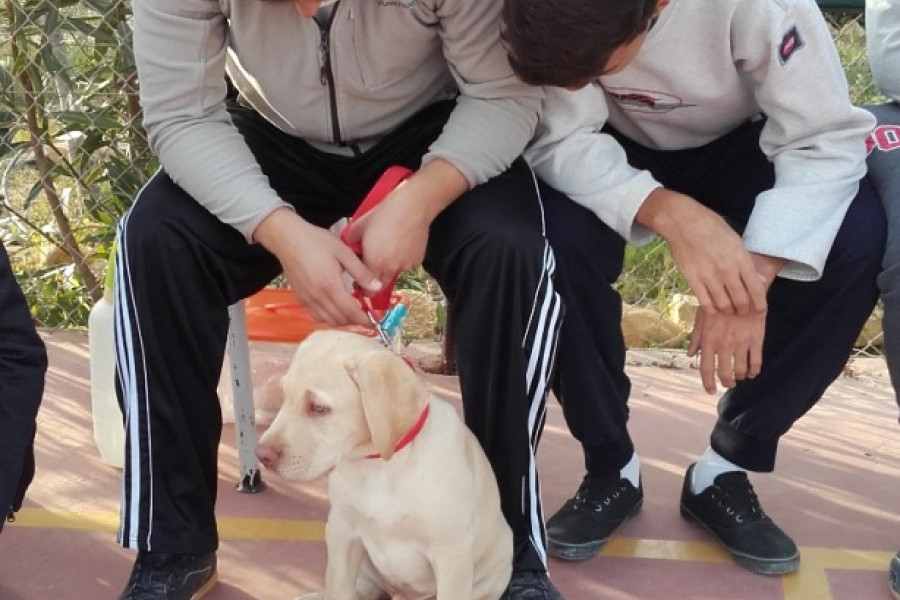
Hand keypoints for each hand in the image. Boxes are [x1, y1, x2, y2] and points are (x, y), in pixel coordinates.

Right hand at [252, 208, 378, 326]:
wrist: (288, 239)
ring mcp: (307, 299)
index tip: (374, 323)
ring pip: (328, 320)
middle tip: (366, 316)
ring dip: (342, 321)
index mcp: (330, 285)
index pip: (350, 311)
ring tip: (353, 313)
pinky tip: (336, 310)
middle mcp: (317, 296)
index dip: (364, 320)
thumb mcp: (344, 252)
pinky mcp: (300, 298)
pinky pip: (316, 316)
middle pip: (340, 319)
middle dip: (355, 321)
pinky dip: (329, 318)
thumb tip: (377, 287)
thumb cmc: (316, 241)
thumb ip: (361, 272)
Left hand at [343, 159, 468, 288]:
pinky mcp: (418, 260)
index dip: (362, 287)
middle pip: (381, 286)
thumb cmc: (384, 214)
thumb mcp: (359, 226)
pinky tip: (401, 244)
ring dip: (389, 267)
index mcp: (375, 262)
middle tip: (372, 267)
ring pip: (394, 273)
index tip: (359, 280)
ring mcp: (406, 265)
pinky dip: (402, 259)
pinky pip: (406, 264)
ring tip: (389, 247)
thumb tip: (351, 248)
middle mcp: (391, 268)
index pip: (367, 290)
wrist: (412, 206)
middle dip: (375, 281)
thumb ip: (351, 242)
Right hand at [637, 189, 766, 315]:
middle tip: (743, 312)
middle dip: (744, 310)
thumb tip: (758, 279)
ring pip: (724, 304)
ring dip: (728, 311)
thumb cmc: (710, 226)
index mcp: (740, 258)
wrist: (682, 222)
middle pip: (741, 300)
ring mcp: (709, 276)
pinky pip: (705, 302)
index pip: (756, 289)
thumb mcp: (735, 239)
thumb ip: (745, 260)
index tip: (760, 309)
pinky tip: (713, 308)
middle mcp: (727, 270)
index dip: (760, 303)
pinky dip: (711, 309)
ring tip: (729, 310)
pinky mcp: (693, 279)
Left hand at [687, 308, 765, 393]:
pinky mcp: (756, 339)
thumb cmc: (719, 303)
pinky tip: (752, 373)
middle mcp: (724, 344)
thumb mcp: (702, 318)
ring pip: (740, 371)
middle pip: (725, 374)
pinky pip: (756, 362)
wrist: (742, 290)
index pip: (706, 369)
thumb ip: (696, 338)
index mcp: (709, 340)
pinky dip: (754, 371)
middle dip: (726, 383)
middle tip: (728, 384)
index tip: (710, 390)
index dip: (707, 383)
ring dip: (739, 377)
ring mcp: (741, 343)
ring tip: (739, 377)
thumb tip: (689, 355)